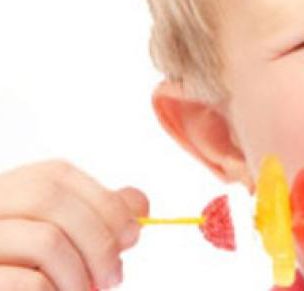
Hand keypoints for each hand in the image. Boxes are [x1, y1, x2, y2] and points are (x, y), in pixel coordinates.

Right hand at [0, 160, 148, 289]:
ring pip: (44, 240)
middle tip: (114, 275)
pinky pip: (27, 281)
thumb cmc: (30, 268)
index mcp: (7, 189)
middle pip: (50, 200)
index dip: (104, 203)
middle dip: (98, 239)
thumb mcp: (65, 235)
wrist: (9, 288)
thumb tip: (139, 204)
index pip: (58, 176)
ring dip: (79, 273)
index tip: (132, 236)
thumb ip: (97, 215)